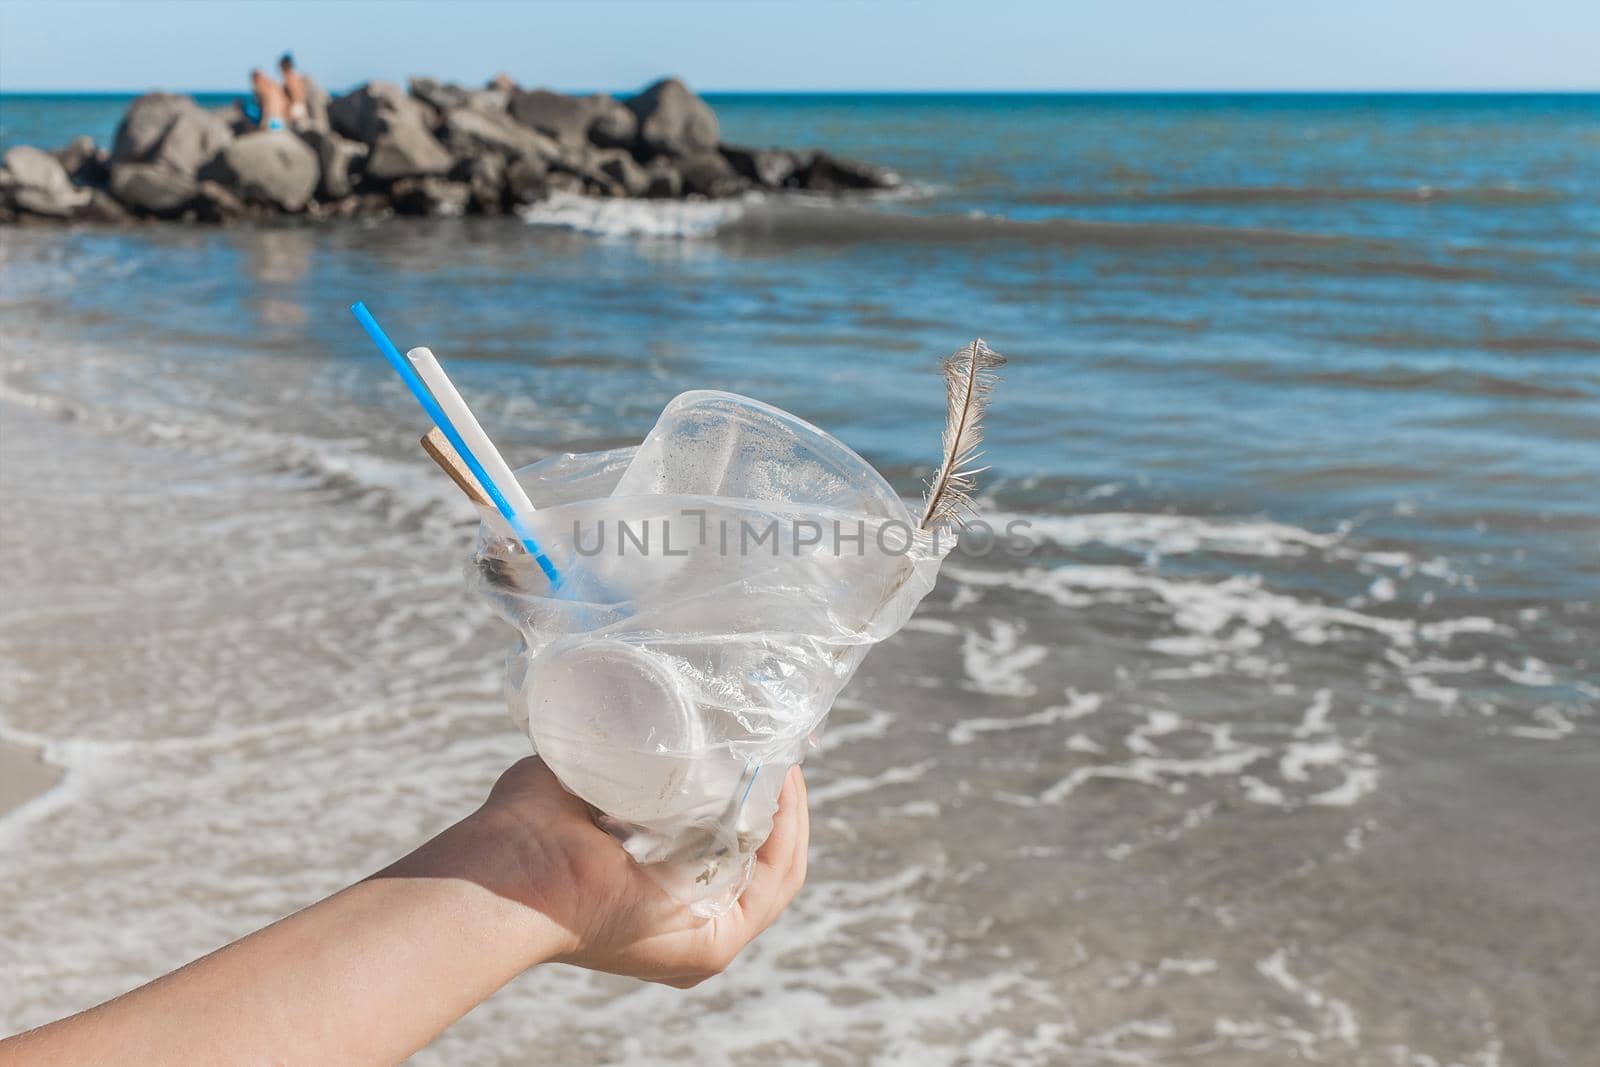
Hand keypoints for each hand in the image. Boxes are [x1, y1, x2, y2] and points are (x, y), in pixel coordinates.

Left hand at [470, 757, 809, 986]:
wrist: (514, 865)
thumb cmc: (532, 820)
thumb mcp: (596, 774)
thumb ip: (630, 752)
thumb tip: (659, 708)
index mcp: (658, 889)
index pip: (730, 841)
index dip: (754, 791)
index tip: (760, 741)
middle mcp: (686, 919)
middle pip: (762, 855)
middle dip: (780, 798)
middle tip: (782, 743)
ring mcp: (704, 937)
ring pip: (778, 869)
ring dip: (789, 808)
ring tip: (786, 755)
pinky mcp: (714, 945)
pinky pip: (775, 882)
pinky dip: (786, 830)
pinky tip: (781, 781)